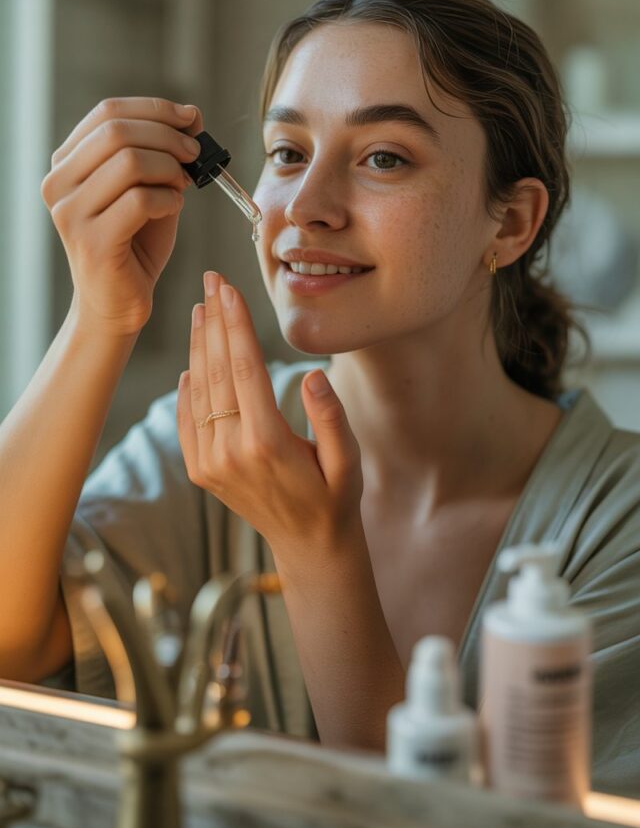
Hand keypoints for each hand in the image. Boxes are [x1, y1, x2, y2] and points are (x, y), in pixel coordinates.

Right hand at [41, 97, 203, 336]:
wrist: (119, 300)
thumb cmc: (135, 242)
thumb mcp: (147, 187)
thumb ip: (162, 152)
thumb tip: (191, 115)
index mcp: (66, 163)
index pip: (107, 113)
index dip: (155, 109)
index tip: (190, 118)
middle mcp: (58, 184)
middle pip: (117, 132)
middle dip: (167, 137)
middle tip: (195, 153)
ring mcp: (71, 214)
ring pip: (130, 162)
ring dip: (170, 169)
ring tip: (182, 185)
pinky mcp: (92, 242)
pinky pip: (140, 200)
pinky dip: (168, 198)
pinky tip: (172, 208)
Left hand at [176, 271, 363, 563]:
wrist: (309, 546)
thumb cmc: (336, 497)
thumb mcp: (349, 460)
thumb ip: (331, 417)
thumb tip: (312, 375)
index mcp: (267, 443)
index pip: (244, 370)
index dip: (236, 325)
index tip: (229, 289)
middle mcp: (230, 451)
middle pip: (217, 372)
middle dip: (214, 322)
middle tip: (212, 281)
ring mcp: (210, 463)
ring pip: (198, 392)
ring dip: (199, 347)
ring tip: (202, 309)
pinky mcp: (201, 471)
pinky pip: (186, 420)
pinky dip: (186, 388)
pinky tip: (191, 362)